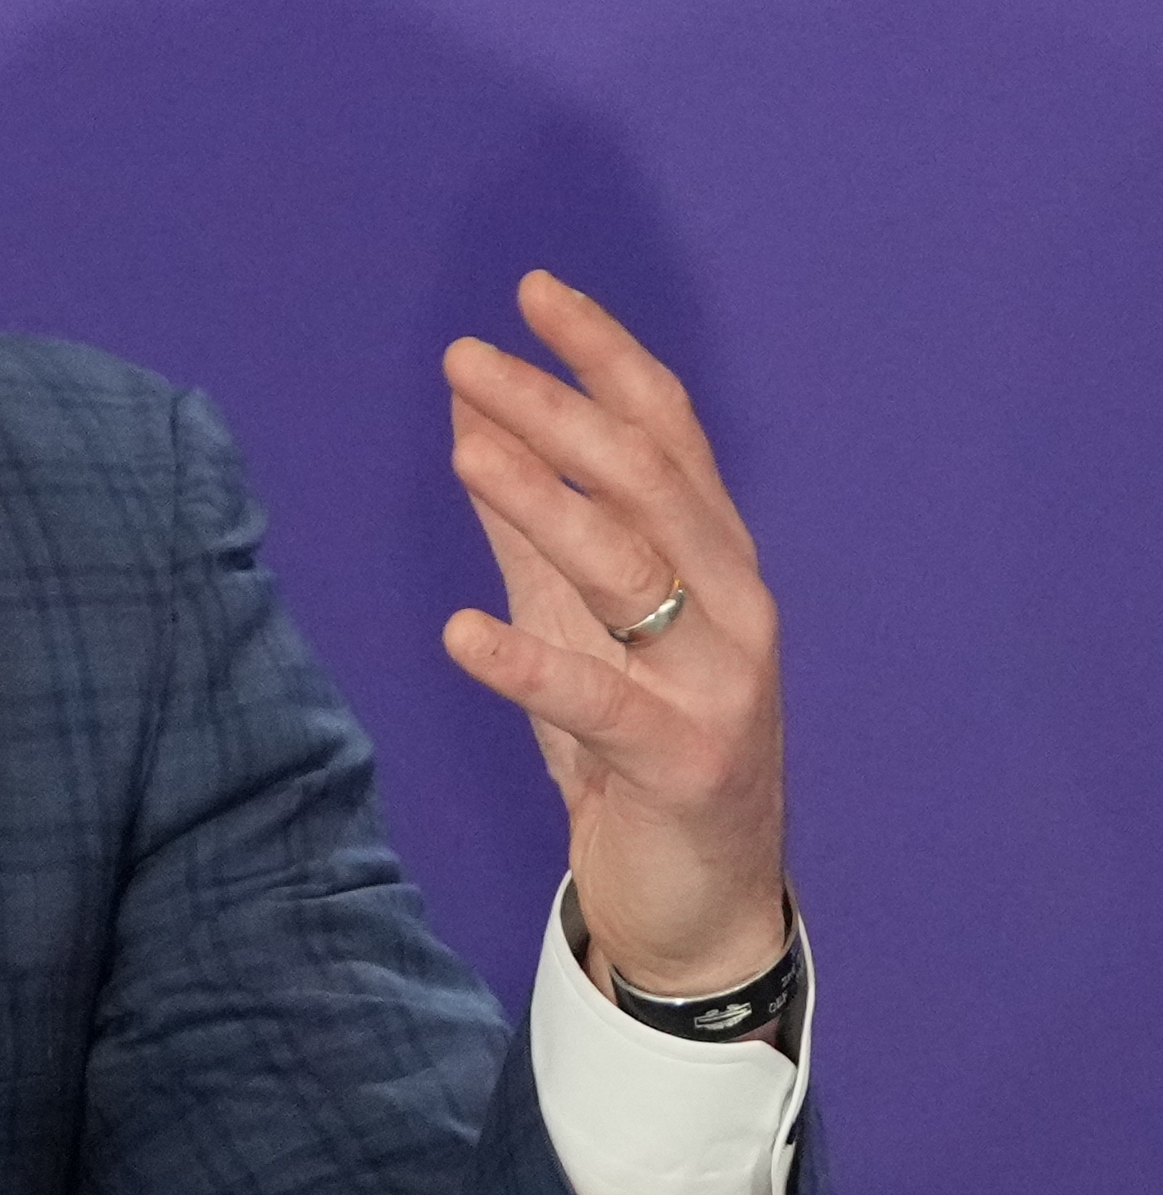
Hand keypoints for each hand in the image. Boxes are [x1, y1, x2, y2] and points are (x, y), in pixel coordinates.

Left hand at [440, 273, 787, 999]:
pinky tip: (461, 632)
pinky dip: (529, 663)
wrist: (698, 902)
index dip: (604, 356)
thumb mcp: (577, 619)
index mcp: (712, 560)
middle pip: (646, 481)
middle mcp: (732, 605)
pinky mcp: (687, 762)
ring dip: (543, 502)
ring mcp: (720, 683)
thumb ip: (532, 527)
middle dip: (557, 409)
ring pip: (632, 570)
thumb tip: (474, 420)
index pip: (665, 431)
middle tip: (466, 357)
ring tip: (466, 447)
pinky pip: (601, 701)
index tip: (533, 292)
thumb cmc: (636, 746)